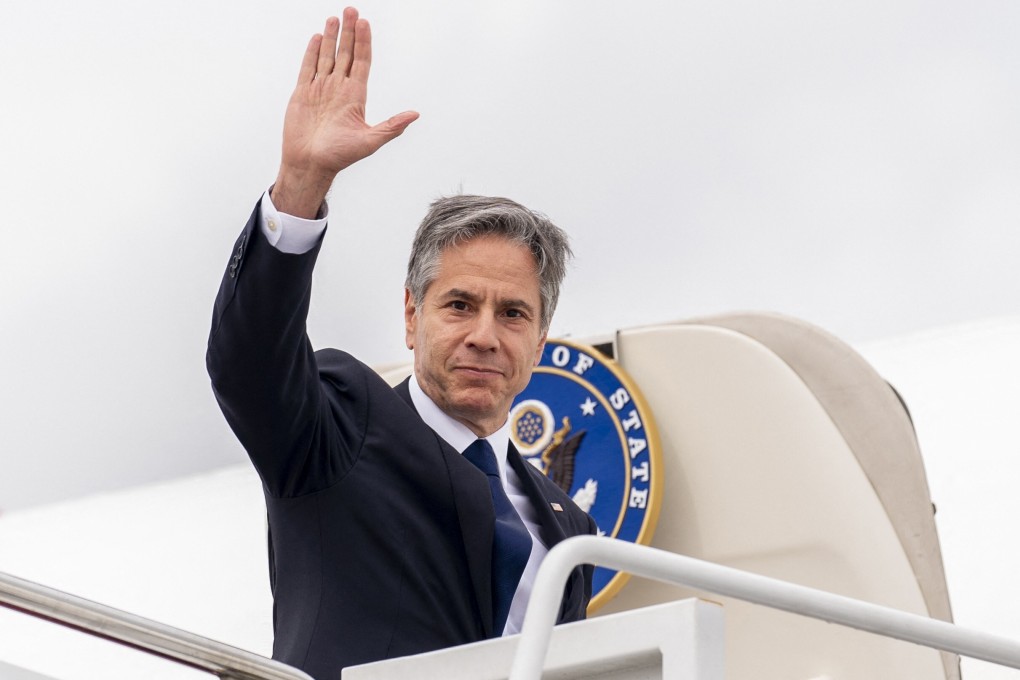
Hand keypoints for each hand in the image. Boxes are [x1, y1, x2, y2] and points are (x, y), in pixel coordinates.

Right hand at [272, 7, 418, 217]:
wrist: (310, 164)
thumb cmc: (339, 156)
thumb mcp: (370, 141)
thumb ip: (392, 126)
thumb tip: (415, 114)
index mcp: (356, 96)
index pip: (362, 62)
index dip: (364, 42)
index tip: (364, 23)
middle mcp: (339, 89)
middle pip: (346, 54)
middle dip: (349, 32)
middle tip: (351, 9)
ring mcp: (321, 89)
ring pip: (328, 57)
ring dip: (331, 37)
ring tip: (334, 18)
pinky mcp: (303, 93)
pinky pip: (308, 68)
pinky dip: (312, 52)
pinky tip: (317, 38)